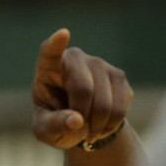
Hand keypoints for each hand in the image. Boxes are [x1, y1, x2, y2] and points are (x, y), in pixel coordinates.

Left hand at [31, 29, 132, 151]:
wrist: (80, 121)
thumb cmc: (55, 121)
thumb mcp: (45, 130)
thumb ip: (54, 125)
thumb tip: (76, 120)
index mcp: (48, 67)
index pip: (50, 52)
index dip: (56, 44)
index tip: (63, 34)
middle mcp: (75, 58)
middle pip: (83, 89)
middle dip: (82, 118)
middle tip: (78, 131)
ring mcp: (99, 64)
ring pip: (105, 103)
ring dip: (97, 126)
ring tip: (89, 130)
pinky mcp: (119, 76)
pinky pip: (120, 108)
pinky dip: (111, 125)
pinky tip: (102, 125)